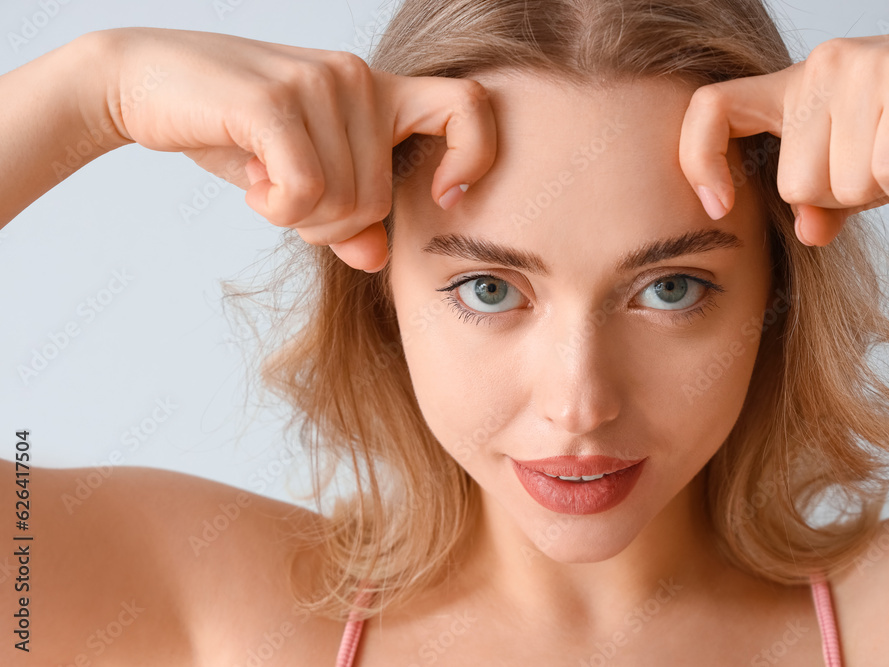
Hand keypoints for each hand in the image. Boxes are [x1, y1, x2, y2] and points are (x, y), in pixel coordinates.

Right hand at [101, 27, 496, 270]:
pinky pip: (306, 191)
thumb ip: (345, 216)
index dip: (476, 158)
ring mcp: (320, 83)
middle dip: (329, 223)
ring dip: (296, 217)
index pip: (468, 109)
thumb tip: (377, 257)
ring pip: (343, 202)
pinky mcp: (277, 100)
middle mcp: (357, 78)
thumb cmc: (230, 131)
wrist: (141, 82)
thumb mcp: (296, 179)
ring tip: (263, 180)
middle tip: (285, 195)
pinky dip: (276, 209)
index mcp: (377, 90)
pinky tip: (252, 184)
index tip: (446, 198)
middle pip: (378, 199)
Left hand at [678, 18, 888, 245]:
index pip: (712, 109)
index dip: (699, 161)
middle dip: (844, 197)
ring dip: (885, 190)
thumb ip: (828, 196)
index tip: (717, 207)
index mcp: (797, 86)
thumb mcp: (870, 164)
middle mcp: (821, 68)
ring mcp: (865, 69)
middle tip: (888, 163)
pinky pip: (888, 173)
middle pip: (794, 185)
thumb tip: (807, 232)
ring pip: (842, 185)